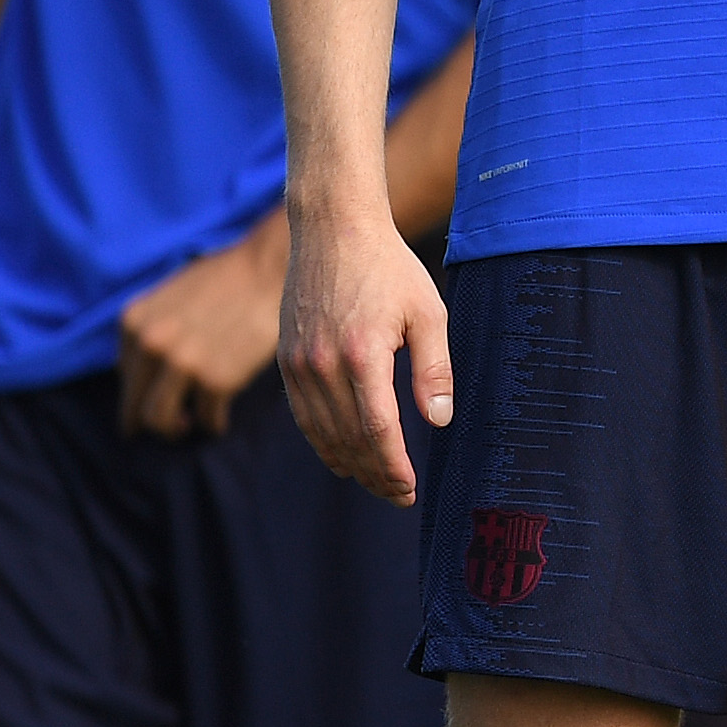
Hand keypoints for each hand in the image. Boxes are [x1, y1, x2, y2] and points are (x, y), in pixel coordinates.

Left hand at [118, 215, 290, 439]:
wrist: (272, 267)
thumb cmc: (229, 277)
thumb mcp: (172, 294)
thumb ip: (153, 327)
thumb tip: (143, 366)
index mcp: (134, 322)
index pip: (125, 375)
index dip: (140, 390)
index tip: (151, 401)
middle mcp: (150, 344)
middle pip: (135, 404)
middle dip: (147, 422)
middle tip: (165, 427)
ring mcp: (182, 364)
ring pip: (161, 421)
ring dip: (175, 429)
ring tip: (190, 425)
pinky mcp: (217, 380)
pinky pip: (207, 419)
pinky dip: (213, 423)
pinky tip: (220, 420)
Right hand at [281, 215, 450, 504]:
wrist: (332, 231)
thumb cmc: (389, 268)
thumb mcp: (428, 312)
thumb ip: (434, 368)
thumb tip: (440, 420)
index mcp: (362, 354)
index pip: (377, 430)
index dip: (394, 466)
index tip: (411, 489)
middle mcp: (322, 365)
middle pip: (348, 440)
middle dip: (375, 475)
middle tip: (399, 495)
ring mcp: (298, 364)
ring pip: (321, 433)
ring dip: (349, 464)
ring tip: (376, 483)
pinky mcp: (286, 360)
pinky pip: (302, 416)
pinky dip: (322, 442)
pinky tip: (342, 456)